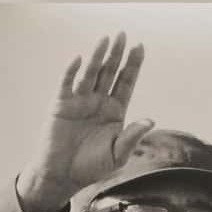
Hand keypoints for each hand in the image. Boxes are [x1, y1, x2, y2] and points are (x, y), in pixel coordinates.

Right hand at [18, 34, 153, 211]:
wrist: (63, 175)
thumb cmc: (92, 167)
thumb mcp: (118, 154)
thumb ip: (132, 137)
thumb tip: (150, 120)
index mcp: (115, 111)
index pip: (126, 82)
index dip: (133, 65)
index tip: (140, 47)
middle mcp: (98, 102)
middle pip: (109, 72)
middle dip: (117, 54)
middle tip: (123, 35)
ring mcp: (80, 101)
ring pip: (90, 74)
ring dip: (97, 57)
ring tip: (106, 39)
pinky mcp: (61, 105)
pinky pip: (67, 84)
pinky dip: (71, 71)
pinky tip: (79, 59)